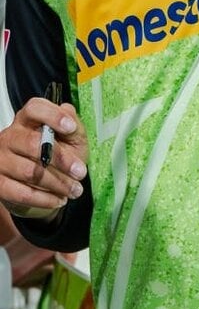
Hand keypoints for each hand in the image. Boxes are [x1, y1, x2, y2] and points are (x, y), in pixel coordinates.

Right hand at [0, 98, 87, 220]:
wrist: (41, 182)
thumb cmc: (58, 152)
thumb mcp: (71, 136)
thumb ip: (72, 123)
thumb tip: (67, 113)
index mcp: (28, 119)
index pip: (34, 108)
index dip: (52, 116)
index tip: (71, 127)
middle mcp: (11, 136)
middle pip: (33, 143)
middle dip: (62, 160)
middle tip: (80, 172)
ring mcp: (2, 160)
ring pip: (30, 172)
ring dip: (57, 183)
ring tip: (75, 190)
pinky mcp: (0, 183)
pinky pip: (22, 194)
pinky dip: (45, 199)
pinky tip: (59, 199)